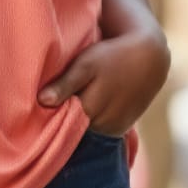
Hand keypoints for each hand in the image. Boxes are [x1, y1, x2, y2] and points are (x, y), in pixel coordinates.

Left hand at [36, 27, 170, 136]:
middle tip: (53, 99)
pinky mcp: (121, 128)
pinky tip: (88, 104)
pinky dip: (92, 120)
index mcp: (90, 111)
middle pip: (73, 127)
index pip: (60, 121)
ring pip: (86, 129)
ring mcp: (114, 130)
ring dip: (78, 119)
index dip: (49, 112)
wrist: (150, 58)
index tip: (38, 103)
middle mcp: (103, 127)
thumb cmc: (113, 57)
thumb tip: (42, 101)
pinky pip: (99, 129)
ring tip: (74, 98)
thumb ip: (65, 84)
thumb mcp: (86, 65)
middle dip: (63, 116)